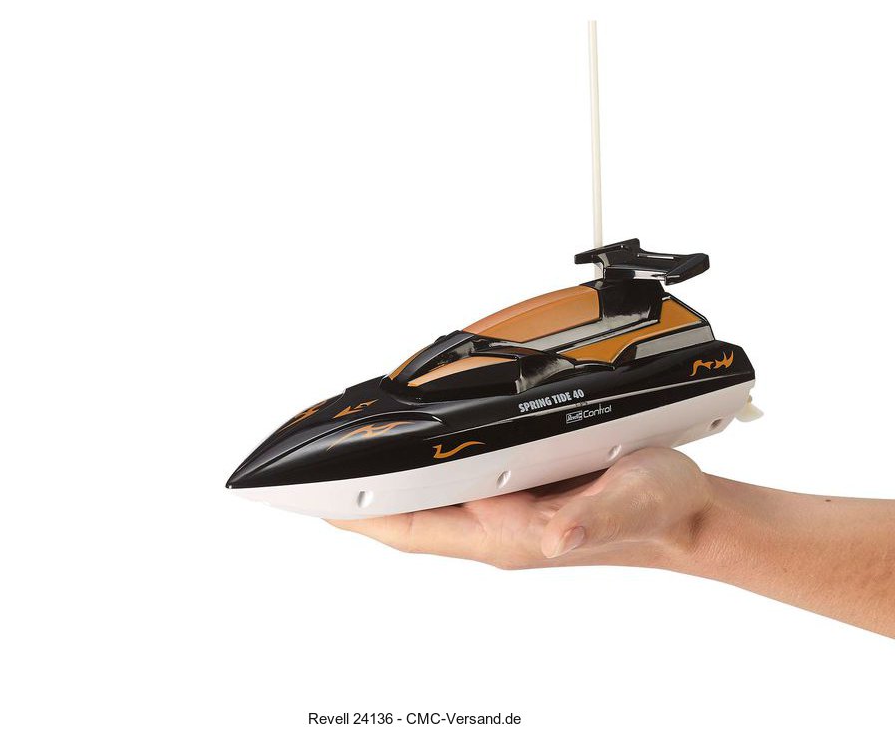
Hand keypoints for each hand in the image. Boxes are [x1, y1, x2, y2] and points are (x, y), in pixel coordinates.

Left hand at [328, 447, 712, 569]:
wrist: (683, 511)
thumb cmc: (656, 509)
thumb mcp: (630, 503)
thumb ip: (589, 516)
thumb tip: (551, 531)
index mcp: (509, 534)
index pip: (412, 526)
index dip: (359, 512)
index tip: (310, 494)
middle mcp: (495, 525)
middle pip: (404, 515)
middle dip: (353, 495)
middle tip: (304, 465)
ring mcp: (503, 509)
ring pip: (424, 500)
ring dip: (382, 481)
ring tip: (341, 453)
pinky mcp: (516, 491)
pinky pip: (451, 484)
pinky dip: (421, 468)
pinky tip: (412, 452)